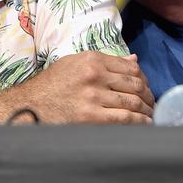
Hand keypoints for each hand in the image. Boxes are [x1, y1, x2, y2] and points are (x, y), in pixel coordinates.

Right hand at [26, 51, 154, 123]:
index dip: (143, 78)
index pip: (129, 68)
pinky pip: (125, 118)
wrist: (30, 105)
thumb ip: (105, 61)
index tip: (146, 87)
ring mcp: (93, 97)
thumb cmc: (52, 84)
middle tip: (152, 102)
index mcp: (91, 60)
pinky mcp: (91, 117)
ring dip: (146, 109)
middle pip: (134, 84)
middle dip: (148, 95)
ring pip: (132, 101)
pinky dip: (139, 121)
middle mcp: (94, 75)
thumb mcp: (75, 63)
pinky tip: (144, 123)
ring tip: (150, 114)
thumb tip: (134, 61)